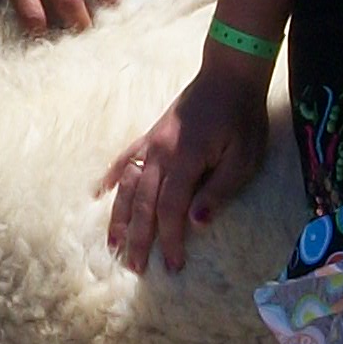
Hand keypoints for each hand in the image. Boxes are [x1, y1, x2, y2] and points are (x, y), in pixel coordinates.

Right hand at [102, 64, 270, 272]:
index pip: (171, 209)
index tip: (172, 266)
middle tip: (135, 268)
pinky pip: (124, 159)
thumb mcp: (244, 157)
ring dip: (119, 216)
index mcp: (185, 161)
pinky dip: (110, 178)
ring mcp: (152, 144)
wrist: (229, 75)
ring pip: (127, 185)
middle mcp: (161, 154)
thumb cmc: (242, 117)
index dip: (170, 240)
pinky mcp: (151, 135)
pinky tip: (99, 194)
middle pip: (143, 203)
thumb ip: (219, 190)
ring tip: (113, 243)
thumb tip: (196, 223)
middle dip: (139, 238)